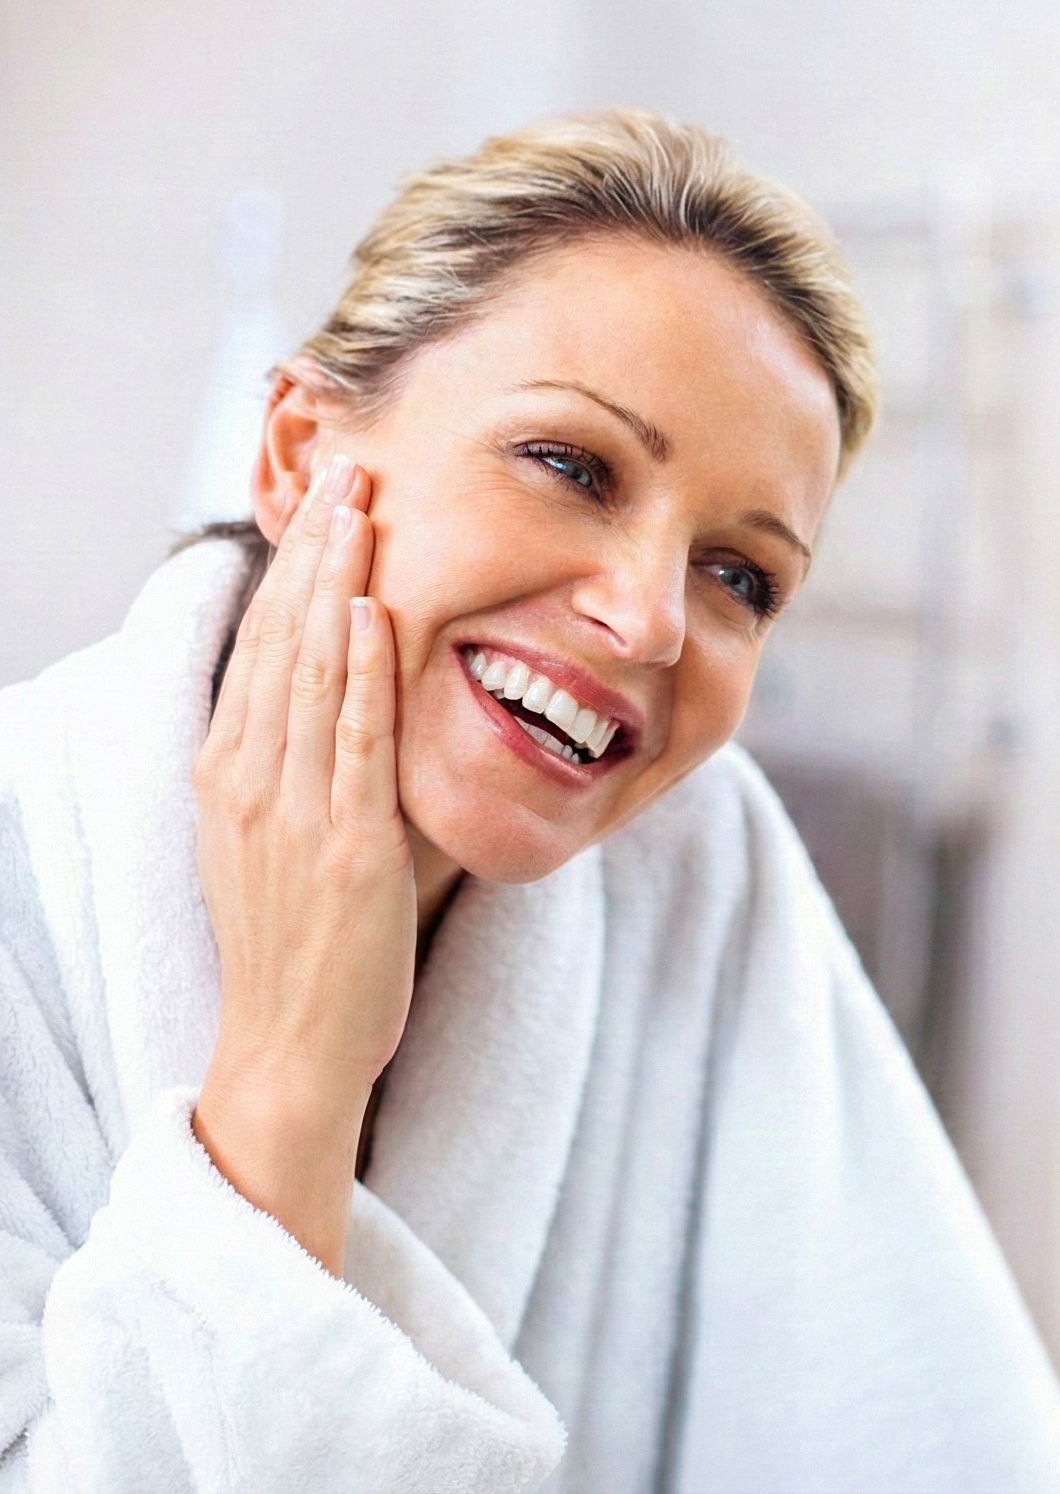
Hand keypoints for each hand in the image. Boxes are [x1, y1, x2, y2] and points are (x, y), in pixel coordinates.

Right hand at [191, 453, 413, 1274]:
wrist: (293, 1049)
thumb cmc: (307, 949)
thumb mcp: (293, 841)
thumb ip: (321, 769)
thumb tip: (366, 702)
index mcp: (230, 773)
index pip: (264, 646)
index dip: (295, 568)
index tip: (327, 503)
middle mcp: (247, 781)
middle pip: (280, 639)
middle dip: (314, 550)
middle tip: (348, 468)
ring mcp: (291, 813)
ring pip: (311, 672)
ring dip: (338, 583)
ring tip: (361, 508)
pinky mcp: (345, 849)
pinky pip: (350, 742)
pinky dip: (358, 673)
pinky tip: (371, 612)